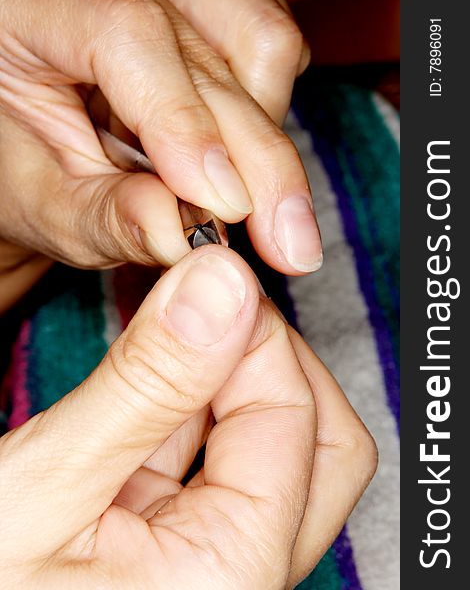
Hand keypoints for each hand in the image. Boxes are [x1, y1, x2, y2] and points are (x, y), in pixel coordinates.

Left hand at [0, 0, 321, 312]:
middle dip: (263, 164)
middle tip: (290, 249)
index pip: (128, 39)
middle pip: (213, 53)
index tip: (225, 209)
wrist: (38, 139)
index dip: (184, 125)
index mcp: (34, 9)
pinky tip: (237, 163)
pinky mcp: (212, 13)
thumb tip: (179, 237)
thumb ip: (103, 218)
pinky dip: (269, 117)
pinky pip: (270, 49)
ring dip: (267, 139)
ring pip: (261, 41)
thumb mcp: (43, 204)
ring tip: (243, 204)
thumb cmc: (27, 167)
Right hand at [0, 247, 375, 588]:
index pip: (296, 417)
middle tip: (205, 312)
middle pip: (321, 443)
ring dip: (233, 379)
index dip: (254, 331)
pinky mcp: (190, 538)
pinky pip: (223, 460)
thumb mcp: (47, 480)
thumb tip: (223, 287)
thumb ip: (146, 384)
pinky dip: (199, 408)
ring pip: (278, 446)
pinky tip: (155, 383)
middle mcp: (246, 570)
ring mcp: (222, 555)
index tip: (204, 279)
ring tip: (170, 339)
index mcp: (230, 570)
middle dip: (270, 361)